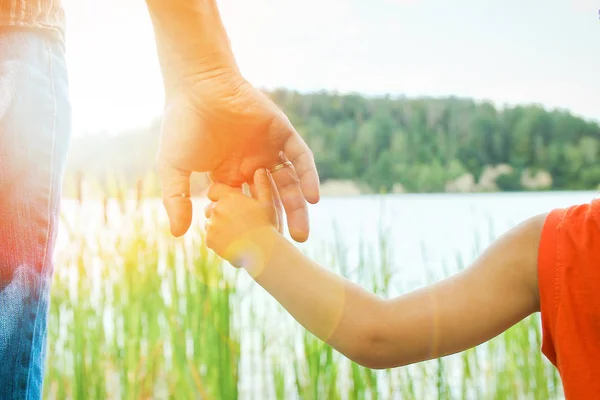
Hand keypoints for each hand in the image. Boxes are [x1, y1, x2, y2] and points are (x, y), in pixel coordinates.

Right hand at [158, 68, 318, 241]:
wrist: (198, 86)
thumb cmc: (182, 125)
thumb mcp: (173, 168)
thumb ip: (176, 199)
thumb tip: (176, 234)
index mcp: (229, 176)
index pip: (245, 209)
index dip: (250, 229)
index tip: (254, 253)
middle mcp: (252, 165)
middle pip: (271, 201)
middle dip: (279, 224)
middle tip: (286, 250)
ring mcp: (269, 150)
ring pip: (289, 184)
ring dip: (297, 208)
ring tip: (301, 234)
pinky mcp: (282, 133)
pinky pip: (300, 158)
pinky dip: (308, 177)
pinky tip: (312, 198)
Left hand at [204, 169, 280, 266]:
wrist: (262, 253)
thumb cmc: (267, 227)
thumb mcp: (267, 204)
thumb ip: (262, 185)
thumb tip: (260, 170)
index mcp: (230, 198)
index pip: (214, 189)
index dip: (220, 195)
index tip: (229, 202)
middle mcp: (218, 209)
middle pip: (211, 207)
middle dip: (220, 212)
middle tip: (235, 221)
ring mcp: (212, 225)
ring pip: (210, 223)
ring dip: (218, 226)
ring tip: (236, 234)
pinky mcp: (209, 240)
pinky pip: (210, 238)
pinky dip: (218, 240)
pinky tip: (233, 243)